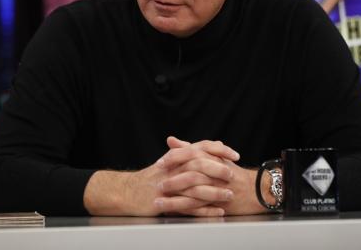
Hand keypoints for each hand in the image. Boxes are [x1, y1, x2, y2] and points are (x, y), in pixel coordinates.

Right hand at [83, 138, 239, 216]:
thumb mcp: (168, 163)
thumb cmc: (149, 179)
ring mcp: (170, 186)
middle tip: (232, 174)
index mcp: (176, 157)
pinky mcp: (167, 203)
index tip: (233, 154)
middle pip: (199, 165)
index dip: (218, 150)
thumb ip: (186, 154)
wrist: (127, 193)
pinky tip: (217, 212)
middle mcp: (173, 169)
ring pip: (196, 186)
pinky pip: (190, 207)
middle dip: (218, 169)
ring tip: (228, 195)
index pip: (200, 148)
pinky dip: (205, 210)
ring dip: (215, 191)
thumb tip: (208, 147)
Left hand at [161, 137, 267, 215]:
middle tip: (157, 183)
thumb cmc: (232, 172)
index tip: (160, 163)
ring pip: (193, 191)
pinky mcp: (219, 203)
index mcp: (212, 157)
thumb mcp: (213, 156)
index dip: (174, 158)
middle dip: (172, 178)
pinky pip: (199, 207)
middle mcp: (215, 170)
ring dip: (174, 197)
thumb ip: (190, 148)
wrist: (255, 190)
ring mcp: (218, 187)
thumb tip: (171, 140)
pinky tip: (171, 212)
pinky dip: (184, 209)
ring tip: (158, 200)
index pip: (191, 153)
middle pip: (191, 171)